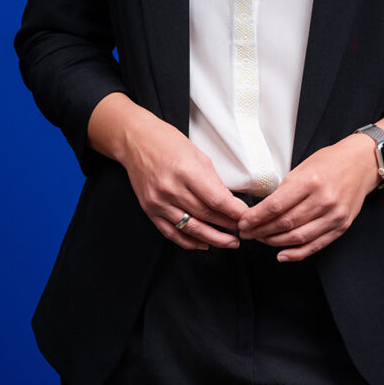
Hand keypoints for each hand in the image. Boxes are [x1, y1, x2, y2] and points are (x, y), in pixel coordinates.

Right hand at [88, 95, 247, 251]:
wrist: (136, 141)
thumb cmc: (168, 142)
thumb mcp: (197, 155)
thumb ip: (212, 180)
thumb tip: (229, 202)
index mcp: (186, 170)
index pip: (216, 199)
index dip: (234, 212)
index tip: (247, 217)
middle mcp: (171, 188)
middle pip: (205, 215)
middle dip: (228, 226)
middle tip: (244, 232)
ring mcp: (158, 201)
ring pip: (191, 228)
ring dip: (213, 238)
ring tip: (229, 242)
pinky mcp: (150, 210)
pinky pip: (172, 233)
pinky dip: (189, 242)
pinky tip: (204, 243)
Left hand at [236, 133, 378, 261]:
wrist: (361, 163)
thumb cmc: (330, 161)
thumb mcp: (303, 167)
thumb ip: (286, 188)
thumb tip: (263, 209)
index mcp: (310, 181)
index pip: (276, 205)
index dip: (256, 217)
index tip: (243, 222)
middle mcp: (323, 200)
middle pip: (285, 223)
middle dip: (261, 231)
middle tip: (247, 233)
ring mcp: (334, 215)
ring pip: (298, 237)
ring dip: (275, 242)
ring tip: (261, 239)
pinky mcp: (341, 226)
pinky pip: (315, 245)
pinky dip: (296, 253)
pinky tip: (282, 253)